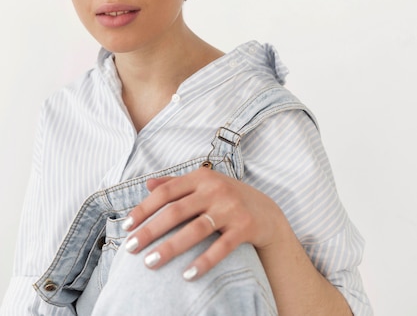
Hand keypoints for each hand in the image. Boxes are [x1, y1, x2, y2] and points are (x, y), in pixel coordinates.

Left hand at [122, 167, 283, 279]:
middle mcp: (215, 189)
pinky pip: (221, 247)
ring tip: (150, 263)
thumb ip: (176, 184)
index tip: (127, 226)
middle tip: (131, 248)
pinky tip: (186, 275)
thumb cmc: (226, 198)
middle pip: (176, 211)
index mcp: (201, 178)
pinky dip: (204, 261)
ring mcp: (231, 208)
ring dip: (171, 247)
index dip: (144, 208)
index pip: (166, 192)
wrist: (266, 211)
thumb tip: (147, 184)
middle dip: (151, 230)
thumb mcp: (204, 184)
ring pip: (196, 230)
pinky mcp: (245, 227)